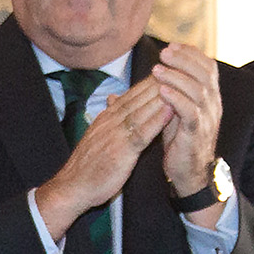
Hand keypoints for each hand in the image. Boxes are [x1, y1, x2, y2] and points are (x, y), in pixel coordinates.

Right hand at [31, 78, 165, 242]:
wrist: (72, 187)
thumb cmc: (87, 165)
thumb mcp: (97, 135)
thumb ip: (109, 116)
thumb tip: (113, 99)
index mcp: (107, 117)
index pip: (132, 94)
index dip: (150, 81)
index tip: (168, 69)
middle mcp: (111, 121)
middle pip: (139, 96)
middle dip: (160, 81)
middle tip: (179, 67)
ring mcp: (116, 135)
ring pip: (142, 110)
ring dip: (162, 96)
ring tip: (180, 82)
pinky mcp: (121, 151)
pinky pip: (142, 132)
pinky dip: (157, 120)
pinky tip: (171, 111)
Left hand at [152, 44, 224, 203]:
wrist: (189, 173)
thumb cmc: (180, 140)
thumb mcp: (176, 111)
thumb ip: (169, 90)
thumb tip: (152, 69)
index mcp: (210, 97)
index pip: (207, 66)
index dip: (191, 54)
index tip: (171, 46)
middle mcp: (213, 105)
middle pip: (205, 73)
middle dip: (183, 60)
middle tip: (163, 53)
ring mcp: (207, 119)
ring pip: (198, 90)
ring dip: (176, 77)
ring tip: (157, 70)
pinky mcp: (196, 134)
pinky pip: (190, 112)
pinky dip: (176, 99)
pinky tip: (162, 91)